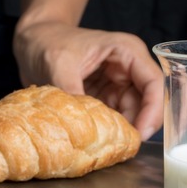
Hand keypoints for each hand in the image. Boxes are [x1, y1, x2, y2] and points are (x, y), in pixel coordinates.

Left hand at [13, 21, 162, 140]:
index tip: (139, 133)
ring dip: (125, 129)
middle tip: (125, 146)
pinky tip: (101, 140)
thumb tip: (83, 124)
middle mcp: (128, 68)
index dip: (153, 110)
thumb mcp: (58, 63)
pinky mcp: (104, 96)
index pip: (154, 83)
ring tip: (110, 146)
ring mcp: (117, 83)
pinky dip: (111, 129)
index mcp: (126, 52)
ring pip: (133, 113)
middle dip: (140, 124)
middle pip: (148, 102)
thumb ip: (73, 91)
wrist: (31, 41)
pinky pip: (115, 116)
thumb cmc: (46, 41)